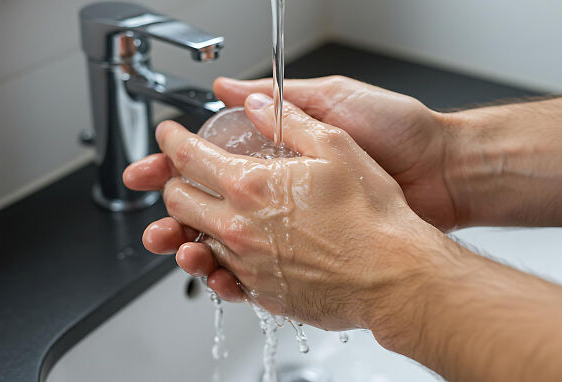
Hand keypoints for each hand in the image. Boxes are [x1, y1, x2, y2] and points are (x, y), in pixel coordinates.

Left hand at [127, 93, 443, 329]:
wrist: (393, 275)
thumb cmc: (372, 216)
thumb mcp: (336, 146)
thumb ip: (289, 121)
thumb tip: (258, 104)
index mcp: (250, 185)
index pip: (186, 158)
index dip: (170, 141)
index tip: (168, 136)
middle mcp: (238, 227)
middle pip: (178, 202)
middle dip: (173, 183)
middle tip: (185, 174)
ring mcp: (246, 264)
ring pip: (193, 242)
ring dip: (189, 225)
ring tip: (202, 215)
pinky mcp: (261, 292)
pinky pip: (221, 277)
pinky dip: (215, 261)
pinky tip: (229, 252)